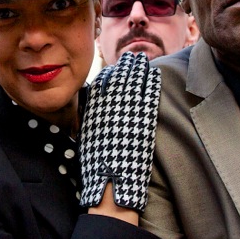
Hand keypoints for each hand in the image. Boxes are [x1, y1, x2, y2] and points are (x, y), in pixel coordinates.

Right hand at [78, 52, 161, 212]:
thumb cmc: (96, 166)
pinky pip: (148, 92)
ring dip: (139, 68)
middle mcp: (109, 104)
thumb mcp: (86, 138)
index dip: (110, 73)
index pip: (102, 83)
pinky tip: (154, 73)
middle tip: (132, 56)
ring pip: (134, 81)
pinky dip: (151, 81)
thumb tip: (90, 108)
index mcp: (94, 109)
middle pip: (119, 77)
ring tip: (142, 60)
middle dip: (126, 65)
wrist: (112, 181)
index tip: (116, 66)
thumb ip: (89, 120)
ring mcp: (128, 108)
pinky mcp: (144, 117)